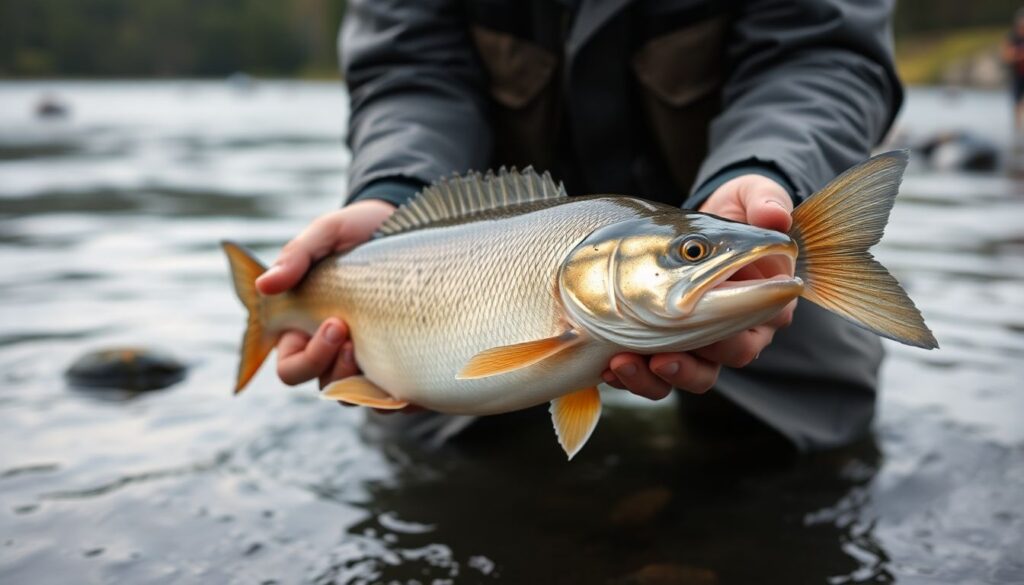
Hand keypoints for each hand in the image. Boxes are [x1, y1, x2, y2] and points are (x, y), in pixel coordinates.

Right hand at [256, 199, 394, 389]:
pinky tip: (417, 376)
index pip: (291, 368)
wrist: (402, 224)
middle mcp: (332, 349)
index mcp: (302, 328)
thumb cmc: (355, 230)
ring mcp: (367, 356)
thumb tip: (264, 287)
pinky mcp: (400, 358)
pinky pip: (398, 391)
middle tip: (356, 335)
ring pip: (359, 394)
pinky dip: (405, 392)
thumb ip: (296, 256)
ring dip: (368, 382)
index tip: (336, 324)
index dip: (309, 358)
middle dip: (338, 368)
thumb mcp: (327, 232)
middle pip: (324, 385)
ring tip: (388, 346)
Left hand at [602, 173, 797, 398]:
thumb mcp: (749, 196)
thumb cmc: (735, 211)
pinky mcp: (669, 345)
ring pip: (688, 375)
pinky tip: (608, 367)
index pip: (755, 332)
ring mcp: (702, 343)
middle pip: (720, 362)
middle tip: (661, 358)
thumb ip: (763, 202)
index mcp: (766, 301)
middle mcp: (738, 330)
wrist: (697, 221)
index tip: (707, 338)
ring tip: (623, 364)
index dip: (733, 340)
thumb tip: (775, 214)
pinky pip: (654, 375)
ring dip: (655, 377)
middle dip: (690, 366)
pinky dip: (632, 375)